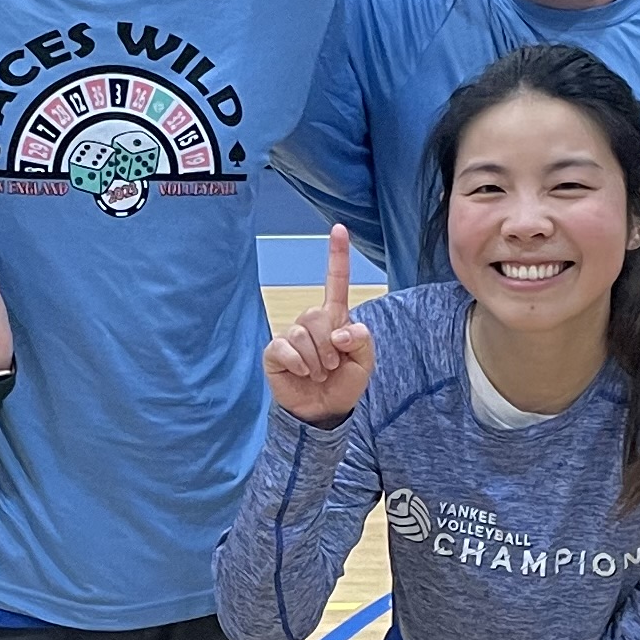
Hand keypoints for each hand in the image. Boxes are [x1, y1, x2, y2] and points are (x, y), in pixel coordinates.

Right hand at [262, 226, 373, 426]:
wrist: (323, 411)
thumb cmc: (344, 383)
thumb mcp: (364, 362)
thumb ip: (360, 340)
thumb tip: (339, 332)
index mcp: (335, 318)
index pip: (336, 282)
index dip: (337, 256)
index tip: (340, 228)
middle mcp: (311, 322)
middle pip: (318, 314)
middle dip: (329, 345)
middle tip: (332, 367)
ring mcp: (291, 335)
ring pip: (302, 333)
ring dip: (316, 360)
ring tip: (318, 374)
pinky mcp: (275, 351)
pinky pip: (285, 347)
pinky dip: (299, 364)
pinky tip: (302, 374)